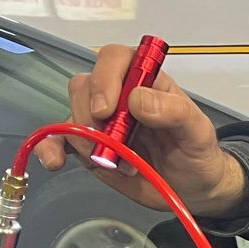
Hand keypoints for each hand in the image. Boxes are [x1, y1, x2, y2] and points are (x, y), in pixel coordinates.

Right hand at [32, 43, 246, 215]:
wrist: (192, 188)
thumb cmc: (197, 152)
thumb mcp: (197, 131)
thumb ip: (175, 112)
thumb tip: (137, 99)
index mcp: (146, 80)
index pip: (116, 59)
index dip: (105, 78)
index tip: (107, 109)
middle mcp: (119, 95)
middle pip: (86, 85)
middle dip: (91, 114)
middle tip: (112, 142)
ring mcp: (101, 121)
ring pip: (72, 112)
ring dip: (83, 138)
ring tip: (114, 162)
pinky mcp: (90, 147)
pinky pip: (60, 140)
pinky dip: (51, 147)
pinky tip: (55, 160)